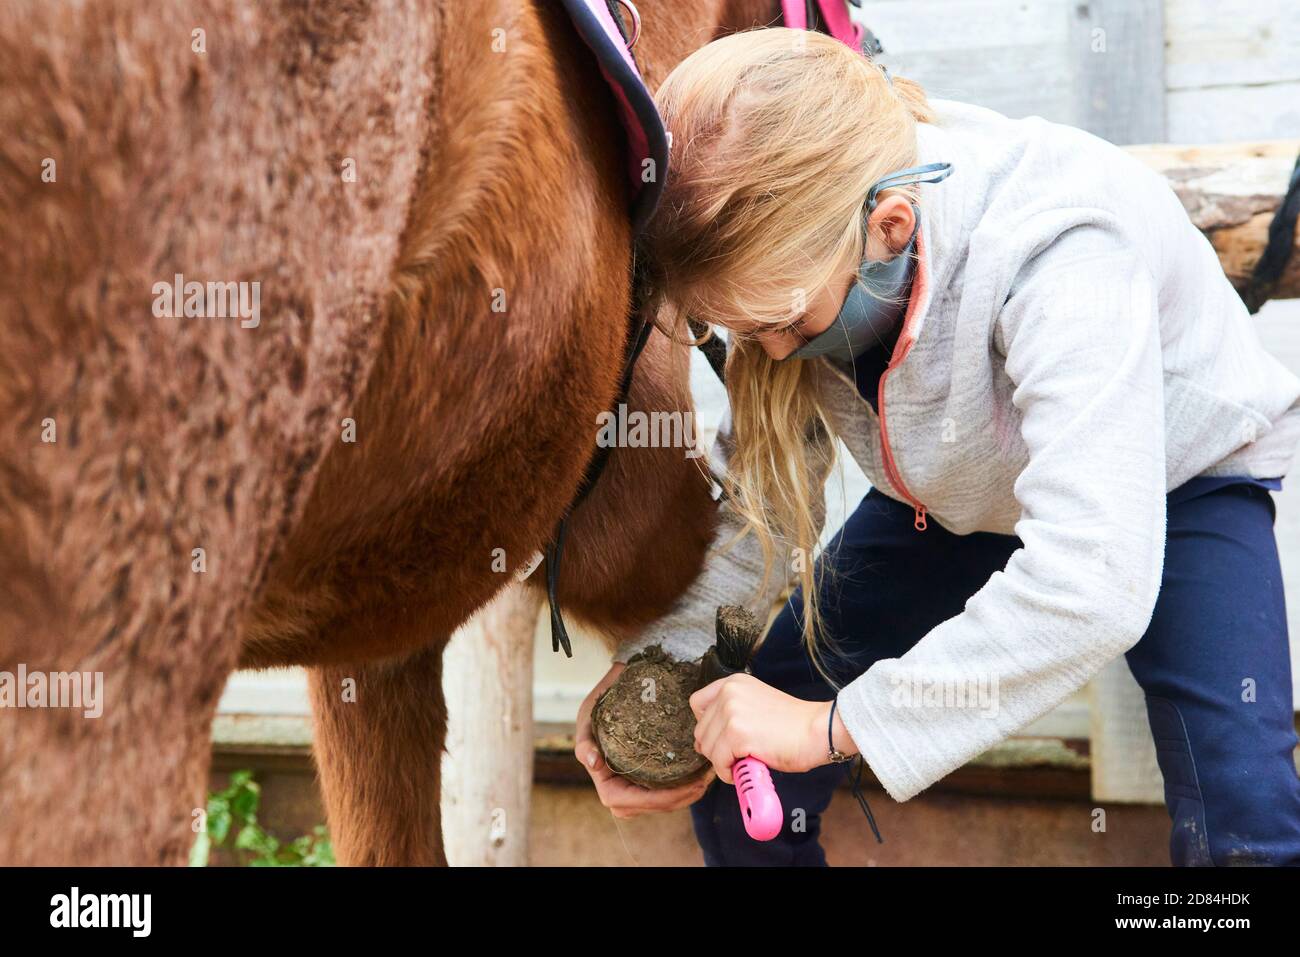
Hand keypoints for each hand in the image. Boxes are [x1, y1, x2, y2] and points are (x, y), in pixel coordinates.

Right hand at [574, 663, 714, 818]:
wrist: (615, 691)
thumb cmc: (600, 706)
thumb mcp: (588, 719)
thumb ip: (585, 742)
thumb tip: (593, 763)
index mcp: (603, 782)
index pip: (627, 801)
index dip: (657, 800)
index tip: (684, 787)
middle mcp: (619, 791)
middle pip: (651, 806)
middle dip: (679, 799)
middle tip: (704, 781)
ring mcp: (635, 788)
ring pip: (662, 804)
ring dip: (686, 795)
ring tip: (706, 778)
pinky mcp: (648, 781)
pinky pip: (667, 793)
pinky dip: (685, 788)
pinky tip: (701, 775)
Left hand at [689, 674, 856, 783]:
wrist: (817, 730)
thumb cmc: (792, 724)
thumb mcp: (756, 705)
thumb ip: (730, 714)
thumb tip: (702, 741)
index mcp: (733, 683)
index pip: (697, 704)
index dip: (707, 725)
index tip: (721, 737)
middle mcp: (728, 693)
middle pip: (700, 730)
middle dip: (716, 748)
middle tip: (738, 755)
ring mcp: (731, 712)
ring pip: (707, 748)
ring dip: (723, 762)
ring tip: (746, 760)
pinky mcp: (736, 734)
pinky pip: (719, 763)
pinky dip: (730, 773)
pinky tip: (748, 767)